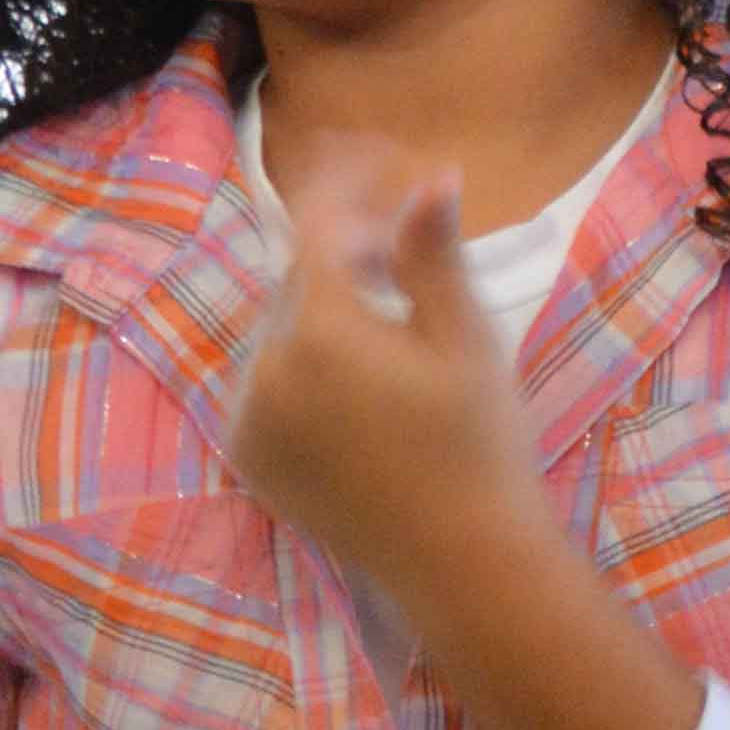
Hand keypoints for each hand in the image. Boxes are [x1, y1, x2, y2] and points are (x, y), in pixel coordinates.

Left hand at [227, 142, 549, 623]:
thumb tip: (434, 177)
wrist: (463, 564)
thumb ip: (432, 254)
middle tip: (401, 249)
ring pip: (278, 330)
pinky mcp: (249, 457)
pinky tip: (352, 377)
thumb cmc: (480, 446)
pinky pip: (264, 383)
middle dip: (344, 252)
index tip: (388, 165)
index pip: (318, 223)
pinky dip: (297, 364)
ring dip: (321, 308)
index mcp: (320, 330)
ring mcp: (248, 418)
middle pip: (298, 278)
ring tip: (386, 322)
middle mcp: (265, 369)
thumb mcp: (466, 341)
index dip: (352, 183)